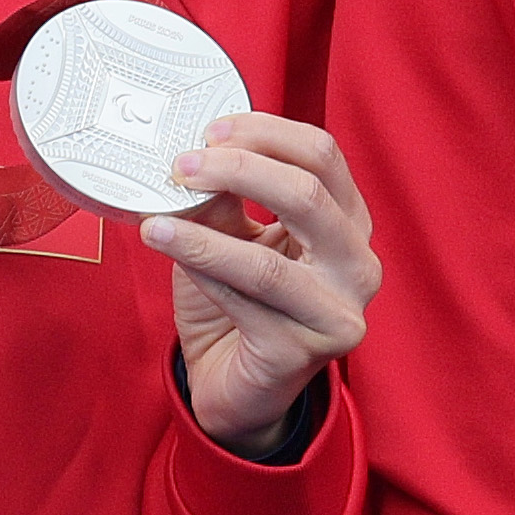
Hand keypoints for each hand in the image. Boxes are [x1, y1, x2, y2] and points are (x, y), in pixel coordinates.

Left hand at [157, 112, 378, 456]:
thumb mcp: (232, 236)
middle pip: (308, 194)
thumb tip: (194, 155)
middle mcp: (357, 266)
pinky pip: (243, 302)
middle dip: (238, 170)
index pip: (323, 156)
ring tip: (156, 217)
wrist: (237, 385)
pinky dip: (200, 270)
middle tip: (182, 166)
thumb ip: (226, 199)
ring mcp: (337, 313)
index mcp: (349, 223)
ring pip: (268, 260)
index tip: (211, 130)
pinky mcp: (303, 352)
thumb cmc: (240, 304)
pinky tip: (167, 248)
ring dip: (202, 232)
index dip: (266, 133)